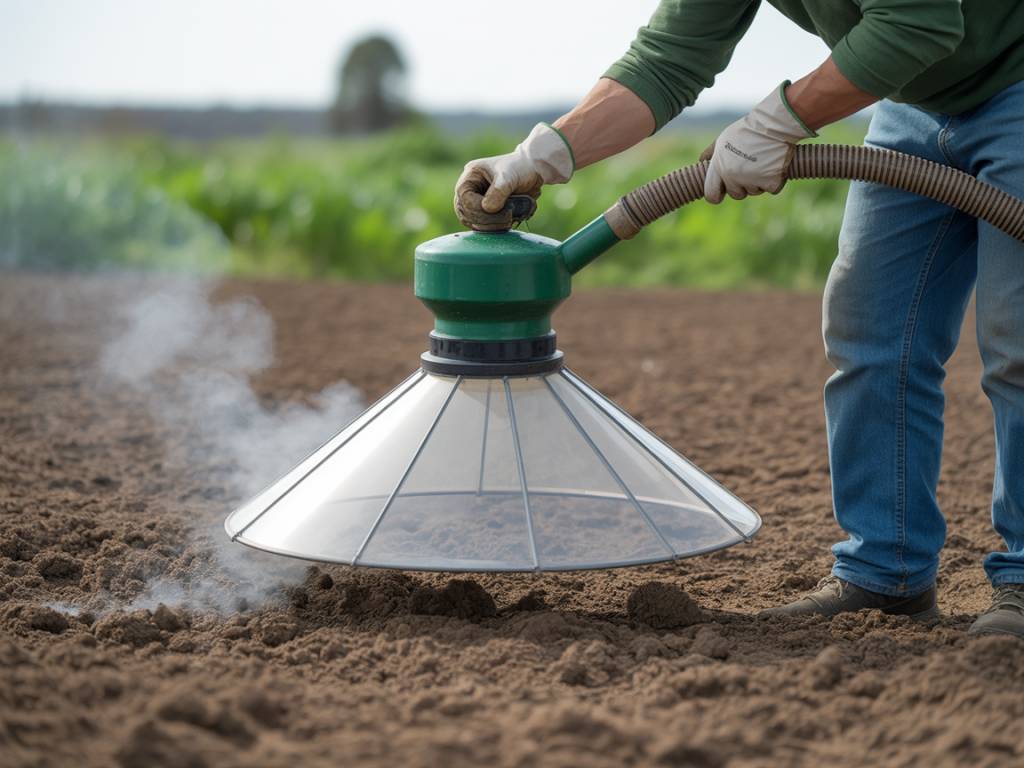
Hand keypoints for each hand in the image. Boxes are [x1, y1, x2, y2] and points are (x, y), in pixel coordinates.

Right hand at [454, 123, 573, 230]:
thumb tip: (487, 208)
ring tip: (509, 221)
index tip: (497, 210)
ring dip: (491, 226)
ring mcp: (476, 203)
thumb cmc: (520, 168)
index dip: (478, 208)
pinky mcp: (485, 213)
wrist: (532, 172)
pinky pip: (484, 226)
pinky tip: (508, 223)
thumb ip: (499, 191)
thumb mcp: (509, 176)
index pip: (464, 198)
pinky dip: (495, 228)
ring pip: (474, 222)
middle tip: (507, 220)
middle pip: (466, 212)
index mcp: (470, 176)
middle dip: (485, 220)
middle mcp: (470, 190)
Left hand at [701, 82, 815, 203]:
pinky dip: (776, 180)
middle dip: (743, 185)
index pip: (711, 194)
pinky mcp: (770, 182)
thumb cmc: (747, 130)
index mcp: (719, 167)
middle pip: (736, 194)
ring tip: (763, 161)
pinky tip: (775, 164)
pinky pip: (772, 189)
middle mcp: (732, 176)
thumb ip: (711, 153)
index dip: (717, 195)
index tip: (723, 192)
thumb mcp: (723, 139)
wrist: (773, 124)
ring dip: (760, 181)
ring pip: (755, 191)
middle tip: (751, 167)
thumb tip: (701, 161)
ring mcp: (751, 180)